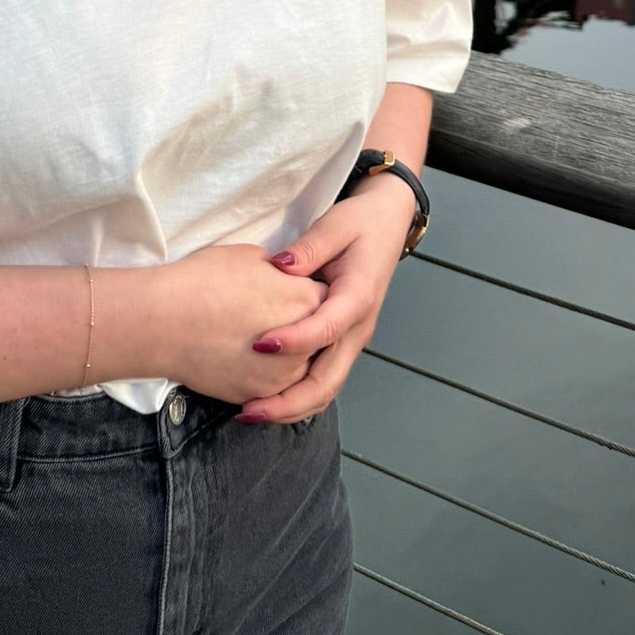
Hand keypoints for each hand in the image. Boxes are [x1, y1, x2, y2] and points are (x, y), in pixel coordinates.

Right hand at [158, 244, 326, 403]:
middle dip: (303, 325)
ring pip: (298, 365)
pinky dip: (265, 374)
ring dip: (288, 354)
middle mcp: (304, 344)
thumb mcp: (251, 256)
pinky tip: (244, 356)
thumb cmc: (204, 280)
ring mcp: (282, 376)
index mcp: (305, 300)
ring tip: (259, 337)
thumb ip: (282, 271)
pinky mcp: (258, 395)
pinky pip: (273, 386)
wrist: (164, 322)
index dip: (306, 291)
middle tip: (276, 315)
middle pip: (317, 335)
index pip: (324, 296)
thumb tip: (286, 278)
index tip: (292, 289)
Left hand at [233, 181, 417, 425]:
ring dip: (291, 407)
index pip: (325, 330)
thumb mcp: (335, 225)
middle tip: (247, 409)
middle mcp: (358, 328)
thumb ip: (309, 248)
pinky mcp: (342, 341)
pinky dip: (297, 396)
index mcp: (357, 299)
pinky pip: (322, 379)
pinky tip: (267, 398)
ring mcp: (352, 339)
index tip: (258, 345)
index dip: (293, 341)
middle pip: (327, 381)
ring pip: (326, 389)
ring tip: (250, 412)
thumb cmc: (360, 222)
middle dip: (288, 402)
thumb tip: (280, 266)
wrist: (387, 223)